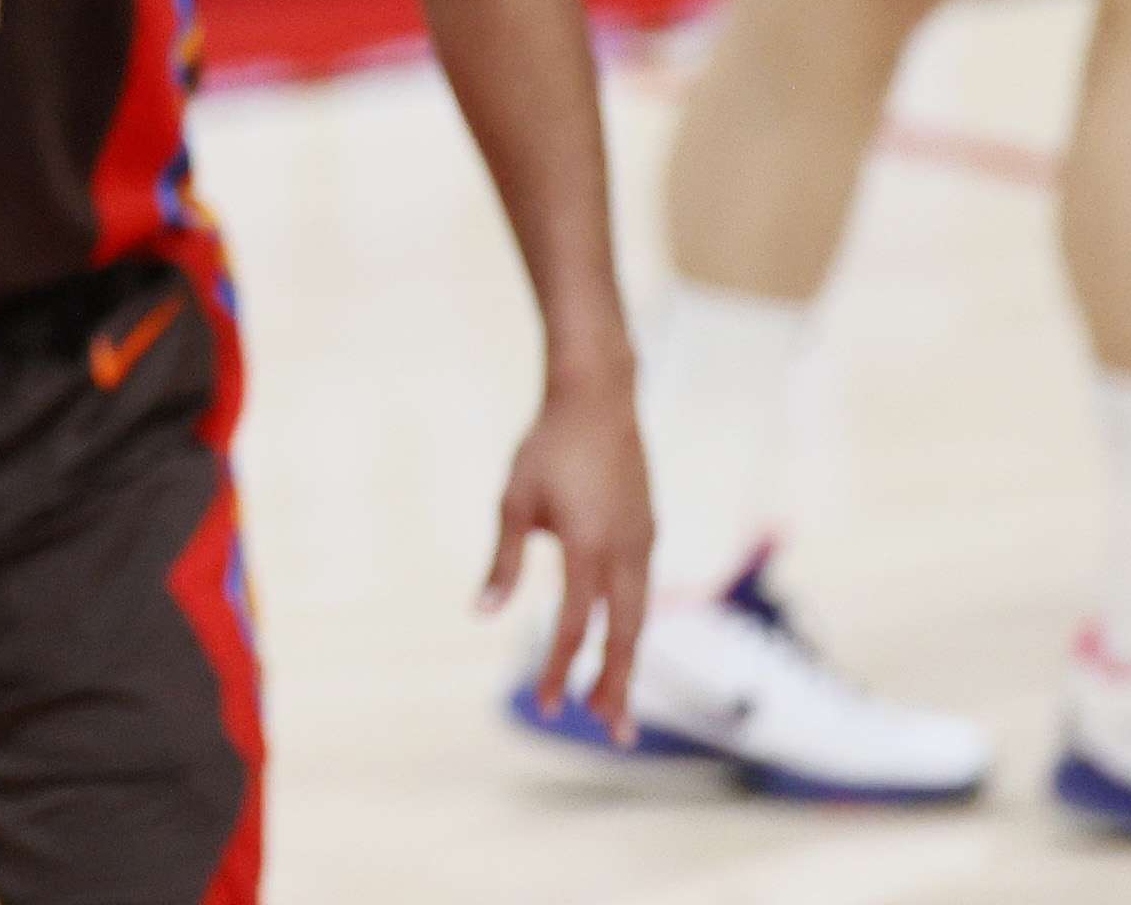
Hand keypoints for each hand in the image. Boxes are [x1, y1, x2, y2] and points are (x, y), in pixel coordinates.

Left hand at [480, 367, 651, 737]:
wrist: (598, 398)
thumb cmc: (547, 447)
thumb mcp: (514, 501)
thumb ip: (503, 562)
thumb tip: (481, 614)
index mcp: (587, 547)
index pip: (575, 625)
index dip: (560, 669)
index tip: (548, 706)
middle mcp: (625, 551)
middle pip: (625, 636)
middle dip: (617, 686)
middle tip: (613, 733)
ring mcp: (644, 542)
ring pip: (641, 617)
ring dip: (630, 663)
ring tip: (617, 705)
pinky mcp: (649, 531)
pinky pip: (645, 591)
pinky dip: (634, 626)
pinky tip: (622, 644)